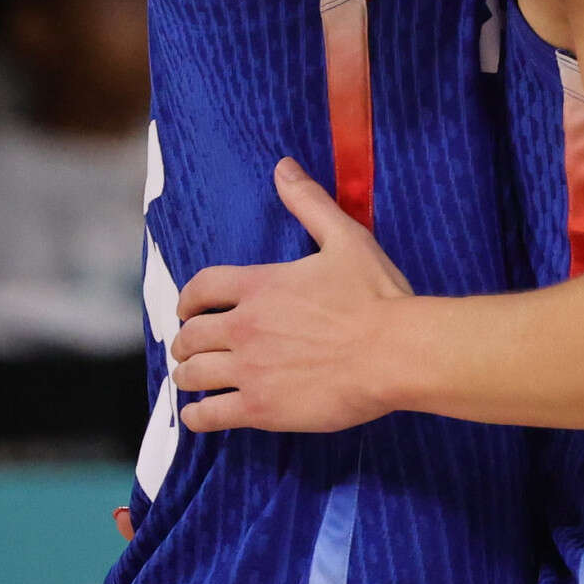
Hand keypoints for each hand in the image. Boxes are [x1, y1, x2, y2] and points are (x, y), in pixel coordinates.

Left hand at [169, 160, 414, 432]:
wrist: (398, 352)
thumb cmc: (378, 296)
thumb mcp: (347, 239)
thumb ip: (309, 203)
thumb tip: (283, 167)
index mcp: (259, 286)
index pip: (200, 288)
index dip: (187, 300)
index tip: (188, 311)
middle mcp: (244, 327)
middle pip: (189, 337)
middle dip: (186, 342)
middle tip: (194, 350)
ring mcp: (250, 370)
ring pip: (191, 376)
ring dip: (187, 377)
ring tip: (195, 380)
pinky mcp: (262, 408)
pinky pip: (209, 415)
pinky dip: (197, 416)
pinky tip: (200, 414)